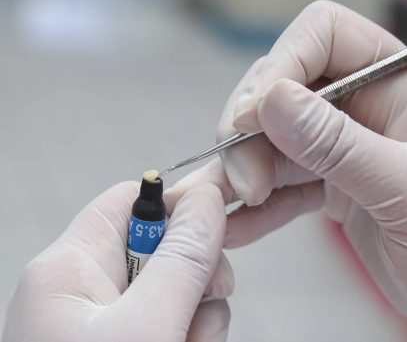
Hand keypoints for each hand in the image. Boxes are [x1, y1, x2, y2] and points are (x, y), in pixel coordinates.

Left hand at [2, 182, 233, 341]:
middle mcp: (87, 288)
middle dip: (196, 271)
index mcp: (70, 267)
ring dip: (199, 315)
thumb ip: (180, 262)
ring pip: (176, 287)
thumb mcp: (144, 332)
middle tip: (207, 302)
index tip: (217, 222)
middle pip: (160, 245)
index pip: (128, 202)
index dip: (174, 203)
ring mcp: (109, 321)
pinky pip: (176, 321)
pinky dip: (193, 337)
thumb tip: (207, 199)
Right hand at [169, 1, 406, 316]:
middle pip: (280, 92)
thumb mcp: (402, 188)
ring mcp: (339, 148)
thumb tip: (270, 101)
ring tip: (216, 210)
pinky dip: (254, 208)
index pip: (323, 37)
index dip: (280, 67)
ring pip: (269, 142)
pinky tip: (235, 226)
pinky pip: (279, 186)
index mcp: (395, 83)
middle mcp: (360, 108)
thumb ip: (337, 143)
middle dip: (249, 136)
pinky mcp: (326, 185)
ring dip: (239, 175)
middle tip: (243, 182)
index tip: (250, 117)